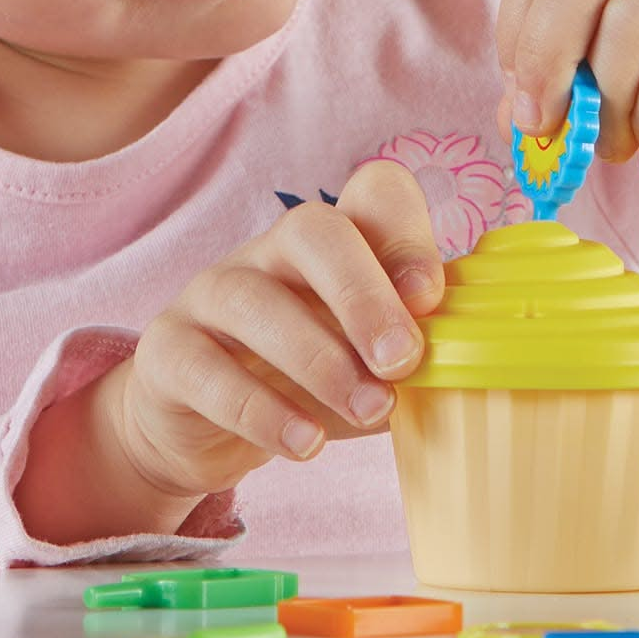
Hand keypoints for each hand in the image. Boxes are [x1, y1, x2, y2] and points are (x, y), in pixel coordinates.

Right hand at [107, 159, 444, 503]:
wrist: (201, 429)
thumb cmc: (304, 381)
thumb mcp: (364, 361)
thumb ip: (407, 354)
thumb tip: (470, 365)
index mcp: (332, 245)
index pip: (373, 194)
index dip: (407, 235)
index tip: (434, 299)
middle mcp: (269, 253)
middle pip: (313, 228)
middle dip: (363, 293)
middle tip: (402, 360)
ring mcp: (211, 294)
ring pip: (254, 300)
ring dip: (319, 359)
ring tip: (369, 409)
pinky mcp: (168, 352)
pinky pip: (206, 369)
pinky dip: (260, 410)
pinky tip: (305, 443)